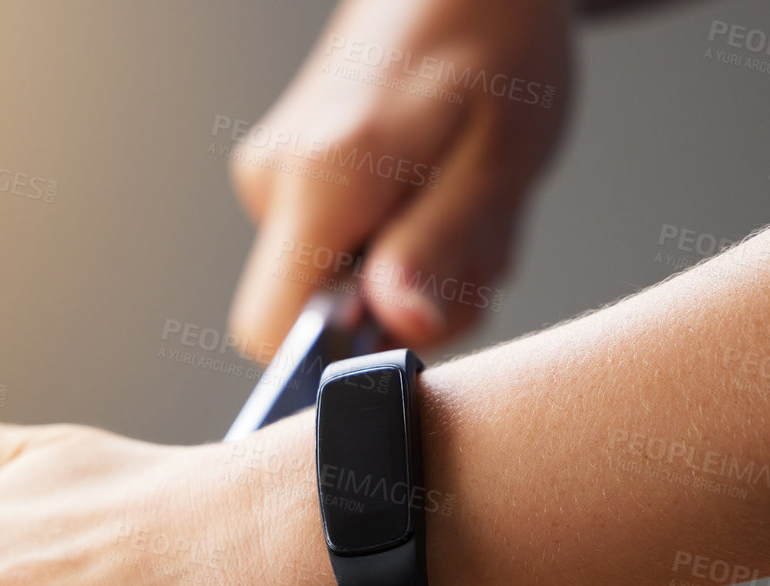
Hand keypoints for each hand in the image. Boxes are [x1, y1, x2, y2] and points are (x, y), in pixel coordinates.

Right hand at [227, 0, 571, 353]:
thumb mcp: (497, 159)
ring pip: (332, 291)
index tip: (414, 315)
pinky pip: (336, 256)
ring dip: (413, 275)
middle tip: (468, 244)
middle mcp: (276, 182)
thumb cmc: (491, 48)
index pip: (273, 334)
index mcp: (322, 178)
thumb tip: (398, 327)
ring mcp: (274, 180)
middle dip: (397, 314)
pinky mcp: (288, 182)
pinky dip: (397, 247)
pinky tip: (434, 192)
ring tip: (459, 202)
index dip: (340, 355)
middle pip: (310, 320)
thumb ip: (443, 249)